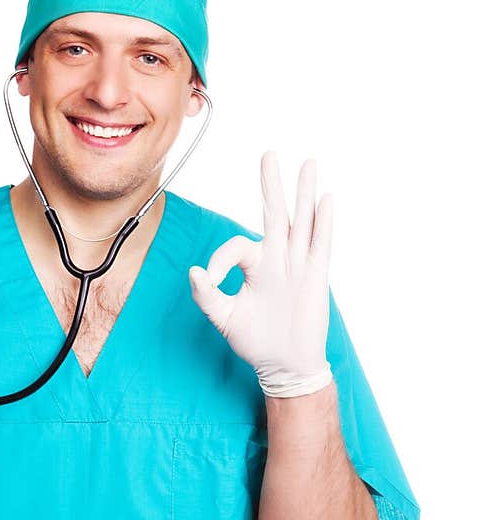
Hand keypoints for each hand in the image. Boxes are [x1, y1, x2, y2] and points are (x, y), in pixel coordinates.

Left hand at [188, 152, 332, 397]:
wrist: (285, 365)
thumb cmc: (255, 341)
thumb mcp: (224, 318)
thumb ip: (207, 295)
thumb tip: (194, 272)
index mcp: (254, 265)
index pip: (235, 246)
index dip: (218, 261)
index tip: (209, 281)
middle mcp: (277, 258)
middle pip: (274, 214)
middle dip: (270, 184)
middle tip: (267, 154)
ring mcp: (298, 265)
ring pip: (300, 221)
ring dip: (303, 192)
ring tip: (307, 162)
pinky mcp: (315, 277)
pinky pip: (319, 244)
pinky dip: (322, 222)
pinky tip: (325, 199)